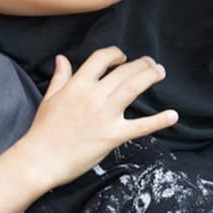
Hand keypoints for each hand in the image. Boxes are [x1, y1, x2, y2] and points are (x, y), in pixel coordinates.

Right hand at [23, 48, 177, 188]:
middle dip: (140, 64)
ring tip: (160, 72)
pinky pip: (140, 126)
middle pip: (122, 72)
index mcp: (78, 85)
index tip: (123, 57)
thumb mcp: (50, 98)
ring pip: (132, 88)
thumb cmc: (43, 130)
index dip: (115, 54)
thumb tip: (62, 58)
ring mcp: (105, 115)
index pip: (101, 59)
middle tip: (151, 63)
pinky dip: (158, 120)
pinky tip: (173, 115)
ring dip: (149, 77)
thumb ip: (60, 76)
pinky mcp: (112, 135)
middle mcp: (94, 95)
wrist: (40, 159)